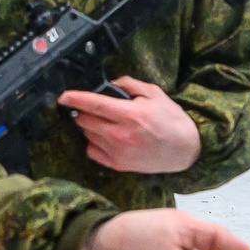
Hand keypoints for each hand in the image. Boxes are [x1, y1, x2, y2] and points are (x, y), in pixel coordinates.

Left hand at [57, 77, 202, 173]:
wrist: (185, 150)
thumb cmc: (172, 120)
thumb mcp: (155, 94)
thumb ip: (130, 85)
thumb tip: (110, 84)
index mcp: (130, 114)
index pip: (93, 104)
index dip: (74, 98)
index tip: (63, 97)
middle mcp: (121, 134)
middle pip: (85, 120)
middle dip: (85, 111)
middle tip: (97, 108)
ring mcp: (118, 152)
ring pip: (88, 135)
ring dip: (91, 126)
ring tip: (107, 123)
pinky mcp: (118, 165)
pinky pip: (92, 151)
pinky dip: (94, 143)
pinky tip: (107, 138)